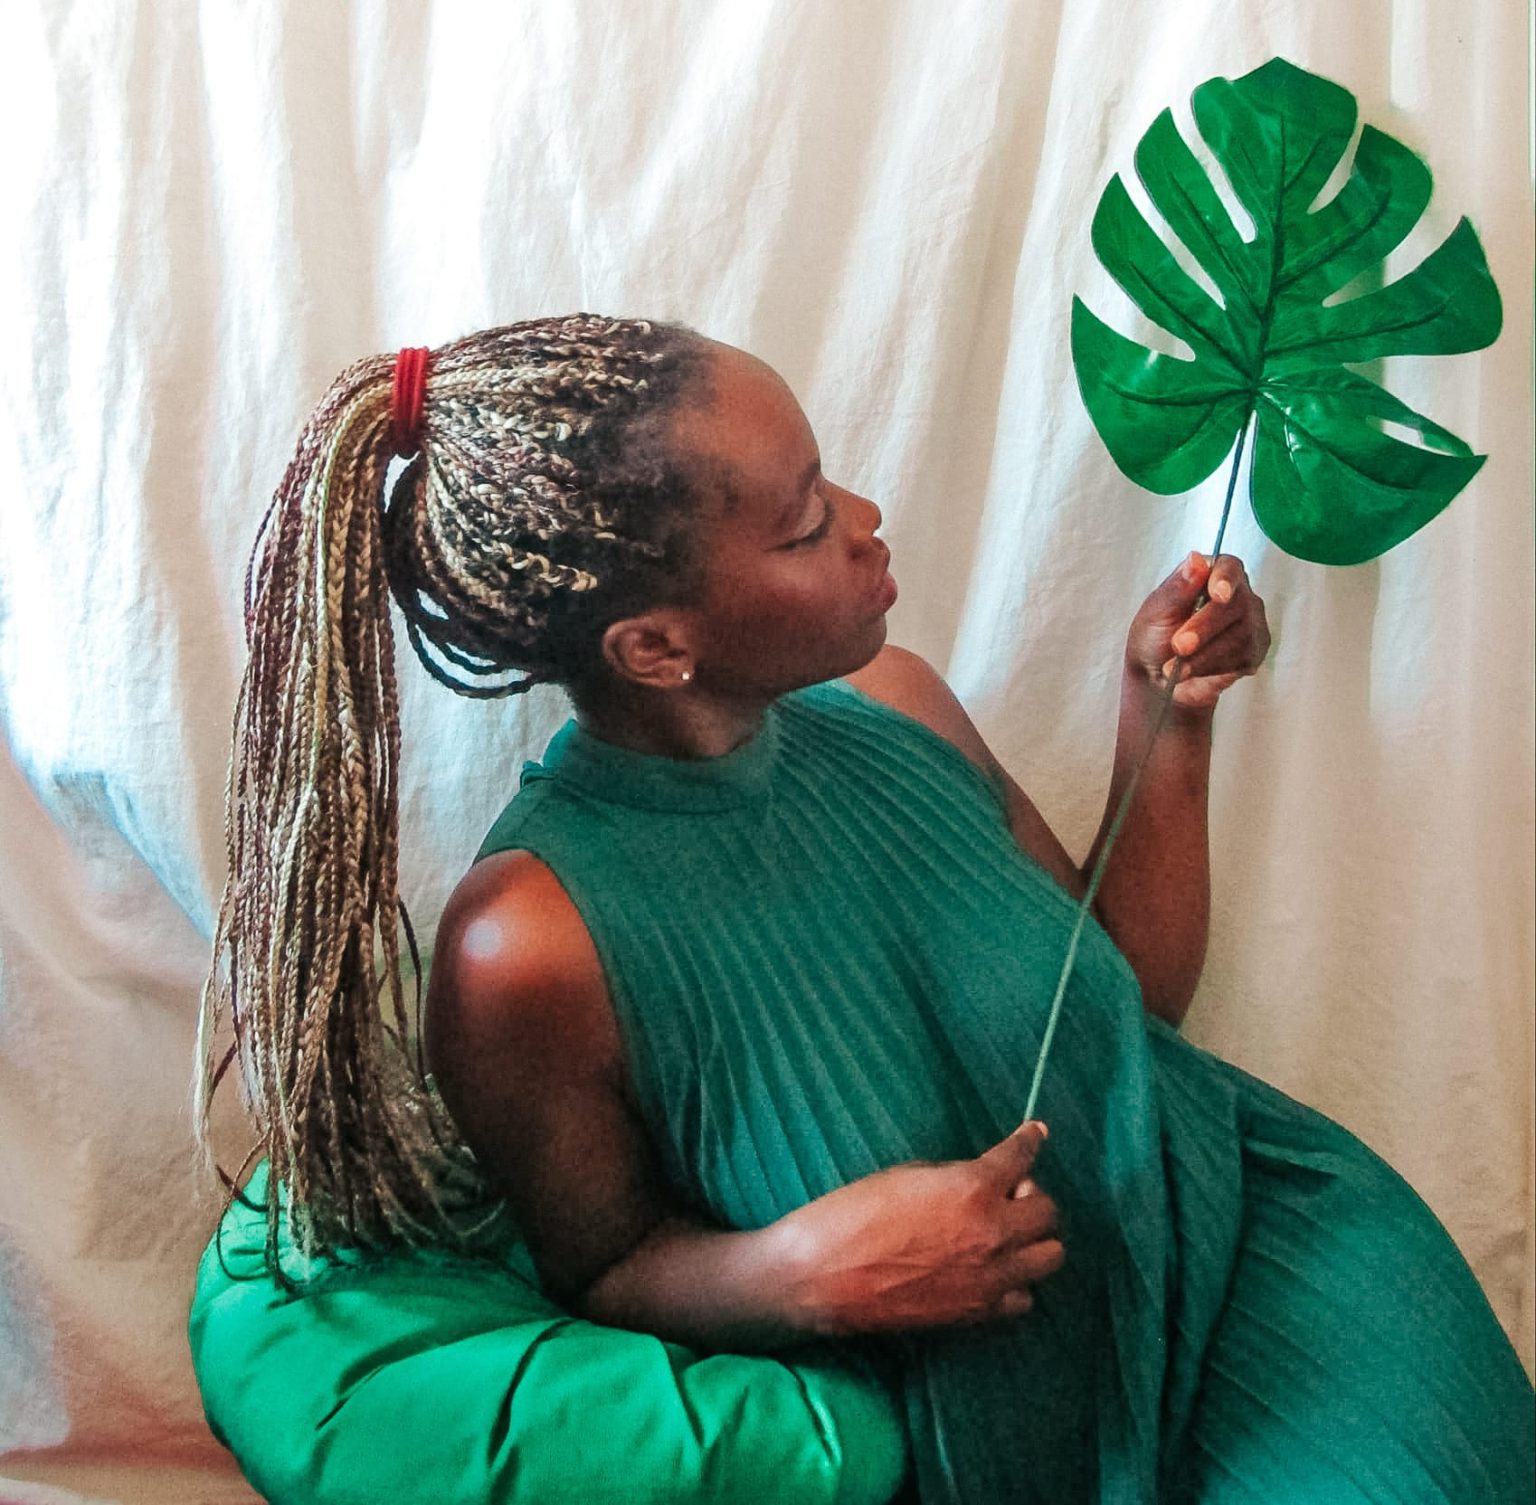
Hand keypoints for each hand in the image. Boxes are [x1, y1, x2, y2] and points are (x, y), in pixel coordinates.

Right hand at [776, 1122, 1063, 1336]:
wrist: (821, 1276)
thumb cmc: (853, 1214)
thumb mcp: (907, 1175)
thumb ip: (954, 1177)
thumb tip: (979, 1181)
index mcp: (972, 1189)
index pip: (1021, 1158)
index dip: (1030, 1141)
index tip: (1035, 1134)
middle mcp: (993, 1233)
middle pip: (1048, 1212)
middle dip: (1032, 1195)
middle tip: (1007, 1192)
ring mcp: (990, 1278)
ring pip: (1049, 1257)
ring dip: (1033, 1239)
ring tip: (1005, 1233)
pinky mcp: (977, 1313)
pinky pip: (1023, 1297)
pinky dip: (1015, 1281)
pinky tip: (992, 1271)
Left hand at [1126, 553, 1269, 711]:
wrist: (1156, 676)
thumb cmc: (1154, 636)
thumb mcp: (1156, 611)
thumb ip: (1176, 588)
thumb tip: (1195, 559)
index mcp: (1212, 575)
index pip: (1229, 567)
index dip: (1226, 579)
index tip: (1217, 594)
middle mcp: (1238, 595)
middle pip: (1236, 605)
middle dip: (1204, 628)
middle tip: (1179, 646)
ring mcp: (1250, 623)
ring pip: (1241, 635)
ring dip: (1205, 654)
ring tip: (1176, 667)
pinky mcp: (1253, 652)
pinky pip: (1243, 657)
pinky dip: (1212, 667)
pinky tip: (1192, 671)